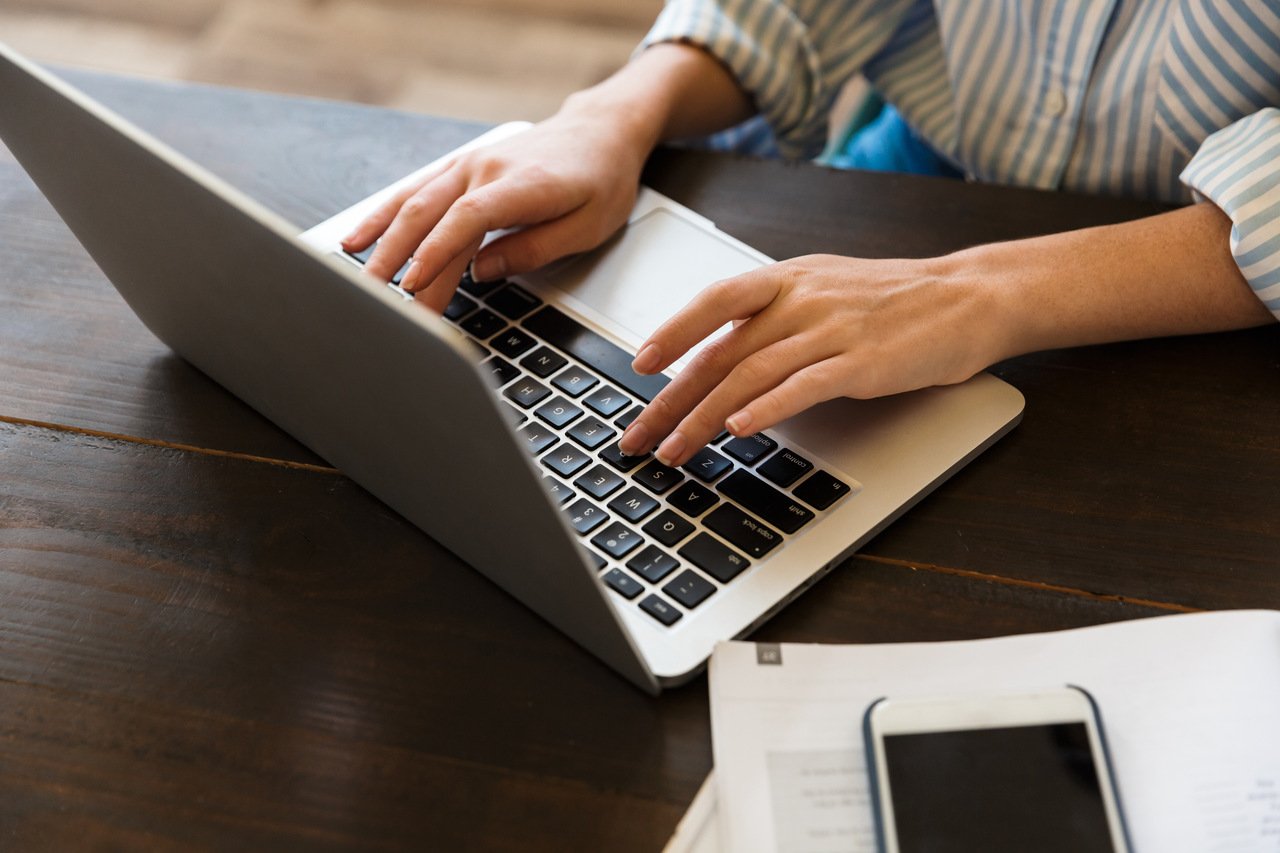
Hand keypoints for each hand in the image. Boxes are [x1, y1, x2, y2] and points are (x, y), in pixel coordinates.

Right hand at [340, 102, 652, 312]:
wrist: (600, 131)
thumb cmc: (601, 179)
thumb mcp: (588, 226)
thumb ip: (535, 248)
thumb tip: (483, 270)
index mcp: (519, 184)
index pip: (467, 219)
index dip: (437, 252)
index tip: (414, 284)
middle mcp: (485, 169)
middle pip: (430, 217)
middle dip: (400, 263)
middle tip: (381, 305)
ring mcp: (467, 165)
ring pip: (412, 204)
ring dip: (383, 244)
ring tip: (361, 281)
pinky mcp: (459, 168)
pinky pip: (412, 191)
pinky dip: (382, 216)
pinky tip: (357, 239)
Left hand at [617, 254, 1001, 465]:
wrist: (971, 297)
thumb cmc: (897, 302)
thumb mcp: (825, 291)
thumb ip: (775, 318)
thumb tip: (721, 353)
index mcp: (788, 279)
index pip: (714, 300)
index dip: (674, 331)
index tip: (639, 366)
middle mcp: (803, 299)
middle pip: (721, 353)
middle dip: (671, 400)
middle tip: (640, 436)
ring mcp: (833, 329)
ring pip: (750, 375)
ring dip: (704, 418)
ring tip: (677, 451)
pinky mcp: (863, 361)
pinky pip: (804, 385)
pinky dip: (768, 408)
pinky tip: (740, 429)